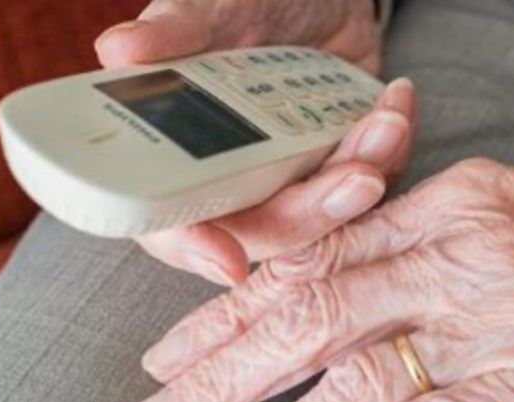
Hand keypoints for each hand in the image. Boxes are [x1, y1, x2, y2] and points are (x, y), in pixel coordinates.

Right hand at [95, 0, 412, 284]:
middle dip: (315, 212)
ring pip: (328, 215)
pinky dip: (392, 148)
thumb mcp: (214, 8)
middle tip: (358, 177)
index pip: (173, 226)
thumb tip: (118, 49)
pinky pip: (373, 181)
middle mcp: (235, 181)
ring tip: (387, 121)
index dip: (196, 249)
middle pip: (267, 233)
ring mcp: (292, 179)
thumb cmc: (251, 1)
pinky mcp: (341, 168)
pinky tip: (396, 101)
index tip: (229, 263)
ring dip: (364, 173)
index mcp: (180, 158)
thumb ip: (175, 31)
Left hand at [118, 146, 513, 401]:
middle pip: (314, 311)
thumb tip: (361, 280)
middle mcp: (469, 257)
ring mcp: (506, 326)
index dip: (239, 304)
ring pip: (353, 376)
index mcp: (462, 202)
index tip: (179, 345)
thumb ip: (443, 240)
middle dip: (216, 366)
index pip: (322, 255)